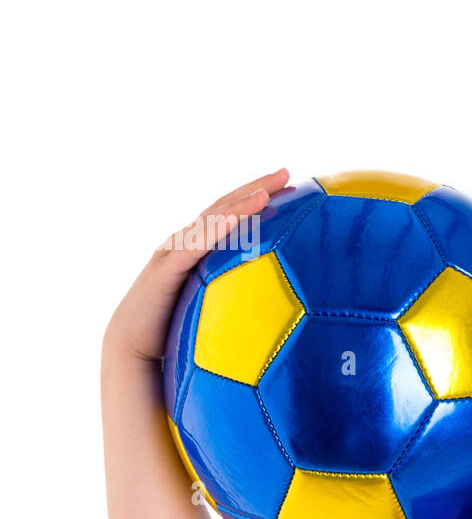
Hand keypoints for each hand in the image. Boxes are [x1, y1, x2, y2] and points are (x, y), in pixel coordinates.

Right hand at [103, 168, 289, 362]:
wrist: (133, 347)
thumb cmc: (177, 328)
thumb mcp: (216, 304)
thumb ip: (242, 294)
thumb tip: (283, 302)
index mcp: (202, 248)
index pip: (234, 213)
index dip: (259, 196)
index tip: (291, 183)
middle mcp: (187, 242)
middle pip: (224, 207)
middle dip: (255, 187)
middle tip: (286, 172)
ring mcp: (174, 253)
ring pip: (209, 222)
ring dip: (238, 206)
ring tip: (265, 192)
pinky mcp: (164, 270)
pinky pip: (191, 249)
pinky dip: (211, 233)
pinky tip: (230, 221)